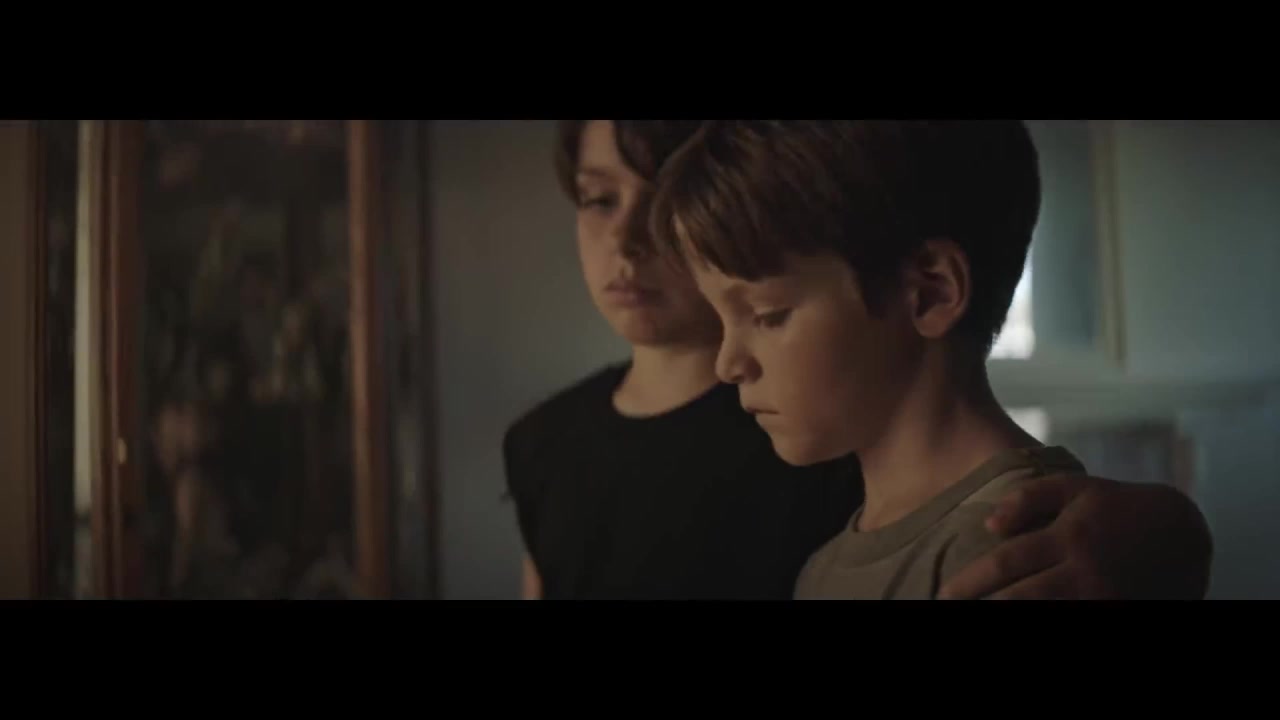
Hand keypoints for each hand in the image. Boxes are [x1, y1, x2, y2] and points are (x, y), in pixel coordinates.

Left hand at [937, 474, 1212, 599]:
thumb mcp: (1077, 490)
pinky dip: (1047, 624)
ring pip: (1045, 616)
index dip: (970, 582)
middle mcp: (1085, 571)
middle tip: (946, 612)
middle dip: (981, 608)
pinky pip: (1076, 622)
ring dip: (1008, 619)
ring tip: (976, 622)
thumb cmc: (1118, 507)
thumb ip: (1028, 497)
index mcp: (1069, 537)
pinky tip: (1022, 625)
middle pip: (1020, 599)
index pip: (1006, 563)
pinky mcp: (1117, 613)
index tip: (941, 595)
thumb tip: (988, 526)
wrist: (1185, 537)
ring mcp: (1103, 598)